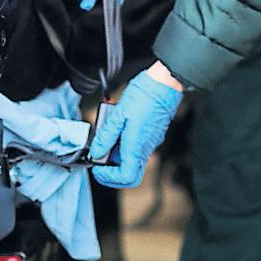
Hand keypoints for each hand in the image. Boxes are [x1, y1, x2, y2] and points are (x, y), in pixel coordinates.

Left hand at [88, 67, 183, 188]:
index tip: (96, 167)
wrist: (164, 83)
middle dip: (112, 173)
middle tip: (99, 160)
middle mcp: (145, 148)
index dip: (108, 177)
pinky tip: (118, 129)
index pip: (125, 177)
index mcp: (136, 146)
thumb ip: (106, 136)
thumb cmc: (144, 95)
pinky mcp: (152, 135)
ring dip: (117, 156)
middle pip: (129, 174)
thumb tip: (96, 152)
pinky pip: (136, 148)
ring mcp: (150, 142)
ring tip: (107, 139)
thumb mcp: (118, 115)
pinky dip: (124, 145)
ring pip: (132, 161)